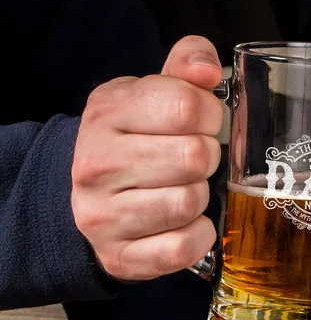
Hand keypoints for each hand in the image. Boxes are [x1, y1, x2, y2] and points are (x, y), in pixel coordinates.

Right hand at [72, 36, 223, 280]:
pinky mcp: (119, 255)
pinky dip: (198, 236)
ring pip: (189, 203)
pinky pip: (182, 247)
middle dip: (207, 158)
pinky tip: (188, 223)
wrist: (90, 196)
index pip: (186, 105)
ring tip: (184, 188)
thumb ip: (187, 65)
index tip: (205, 122)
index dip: (211, 115)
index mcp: (108, 111)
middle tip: (194, 160)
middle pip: (194, 157)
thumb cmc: (137, 139)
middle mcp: (96, 162)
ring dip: (200, 197)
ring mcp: (102, 214)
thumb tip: (208, 70)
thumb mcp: (154, 91)